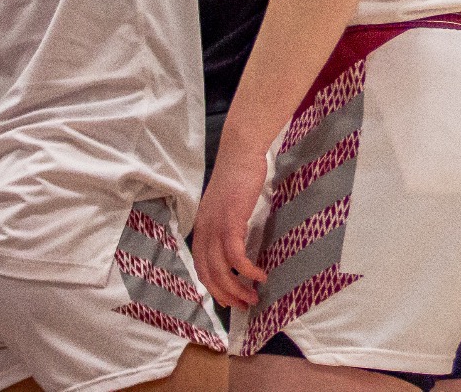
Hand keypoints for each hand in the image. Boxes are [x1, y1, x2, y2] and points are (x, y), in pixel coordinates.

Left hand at [192, 137, 270, 311]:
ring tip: (253, 297)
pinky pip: (236, 256)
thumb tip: (237, 244)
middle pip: (209, 275)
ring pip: (221, 270)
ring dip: (237, 288)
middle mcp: (204, 231)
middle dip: (225, 295)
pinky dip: (247, 270)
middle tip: (243, 306)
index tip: (228, 300)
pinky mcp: (230, 222)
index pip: (201, 267)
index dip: (213, 288)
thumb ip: (228, 225)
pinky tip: (260, 275)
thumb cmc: (238, 176)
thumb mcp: (228, 206)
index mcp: (202, 228)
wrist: (241, 153)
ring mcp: (215, 227)